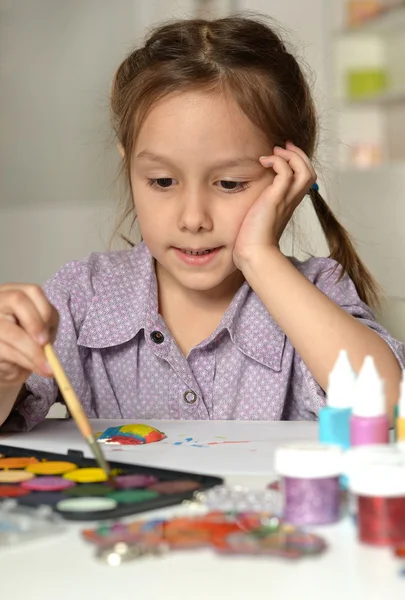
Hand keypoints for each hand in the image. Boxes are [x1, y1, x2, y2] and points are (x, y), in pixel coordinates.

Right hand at [0, 284, 58, 390]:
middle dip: (36, 323)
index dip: (45, 309)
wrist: (6, 363)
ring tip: (48, 367)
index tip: (51, 329)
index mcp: (13, 293)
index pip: (32, 290)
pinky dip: (26, 361)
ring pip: (11, 331)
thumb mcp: (39, 330)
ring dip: (33, 351)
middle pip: (17, 299)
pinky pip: (6, 350)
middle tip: (45, 343)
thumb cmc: (25, 341)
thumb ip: (45, 328)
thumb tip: (47, 343)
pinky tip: (37, 368)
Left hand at [233, 142, 315, 269]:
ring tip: (274, 153)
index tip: (282, 153)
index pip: (304, 177)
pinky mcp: (276, 199)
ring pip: (304, 170)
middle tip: (282, 147)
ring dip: (291, 156)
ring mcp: (286, 199)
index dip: (298, 162)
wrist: (253, 253)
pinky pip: (285, 172)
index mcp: (289, 203)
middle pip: (309, 171)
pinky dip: (277, 161)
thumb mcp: (259, 217)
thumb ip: (260, 205)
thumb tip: (251, 199)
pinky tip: (263, 162)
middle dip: (298, 154)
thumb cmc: (252, 239)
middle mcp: (291, 200)